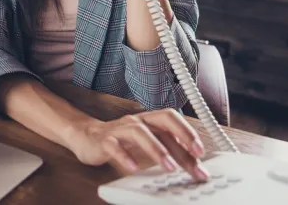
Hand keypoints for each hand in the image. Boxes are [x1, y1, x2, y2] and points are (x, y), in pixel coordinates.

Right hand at [67, 108, 209, 180]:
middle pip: (161, 123)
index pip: (171, 119)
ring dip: (157, 150)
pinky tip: (133, 168)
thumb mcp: (147, 142)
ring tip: (170, 167)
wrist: (86, 137)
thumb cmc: (121, 140)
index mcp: (148, 120)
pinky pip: (114, 146)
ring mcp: (120, 129)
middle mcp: (136, 121)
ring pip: (139, 133)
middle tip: (195, 158)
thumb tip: (195, 163)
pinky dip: (125, 156)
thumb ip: (168, 148)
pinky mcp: (104, 140)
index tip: (201, 151)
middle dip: (180, 139)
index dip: (187, 131)